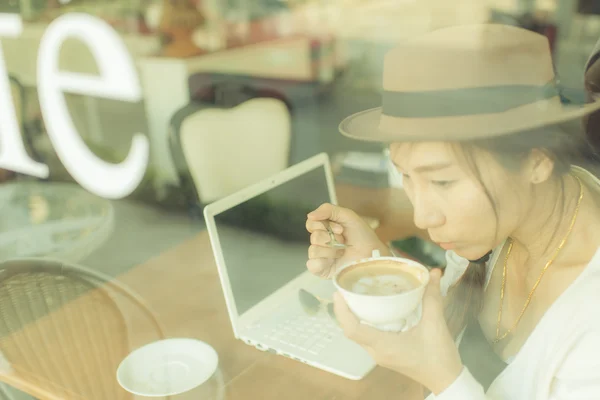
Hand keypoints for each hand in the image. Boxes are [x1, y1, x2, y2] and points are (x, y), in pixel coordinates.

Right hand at [305, 203, 388, 278]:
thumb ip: (328, 210)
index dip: (324, 225)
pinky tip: (335, 261)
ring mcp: (321, 256)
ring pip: (313, 250)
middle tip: (344, 241)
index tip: (341, 229)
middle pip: (313, 236)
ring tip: (342, 252)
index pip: (311, 223)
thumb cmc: (363, 236)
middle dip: (331, 237)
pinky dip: (323, 261)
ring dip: (331, 250)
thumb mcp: (347, 216)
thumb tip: (309, 215)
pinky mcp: (322, 270)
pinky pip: (312, 264)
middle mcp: (322, 242)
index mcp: (325, 229)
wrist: (372, 255)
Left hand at [333, 268, 462, 394]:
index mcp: (384, 345)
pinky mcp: (385, 354)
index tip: (338, 293)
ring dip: (354, 317)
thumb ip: (432, 298)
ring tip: (356, 295)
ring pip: (359, 334)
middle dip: (345, 310)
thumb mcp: (435, 324)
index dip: (342, 311)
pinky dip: (365, 322)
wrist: (446, 379)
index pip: (353, 329)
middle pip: (352, 330)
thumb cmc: (438, 355)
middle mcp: (377, 351)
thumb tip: (433, 273)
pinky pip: (367, 336)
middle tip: (346, 288)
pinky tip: (372, 309)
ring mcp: (380, 354)